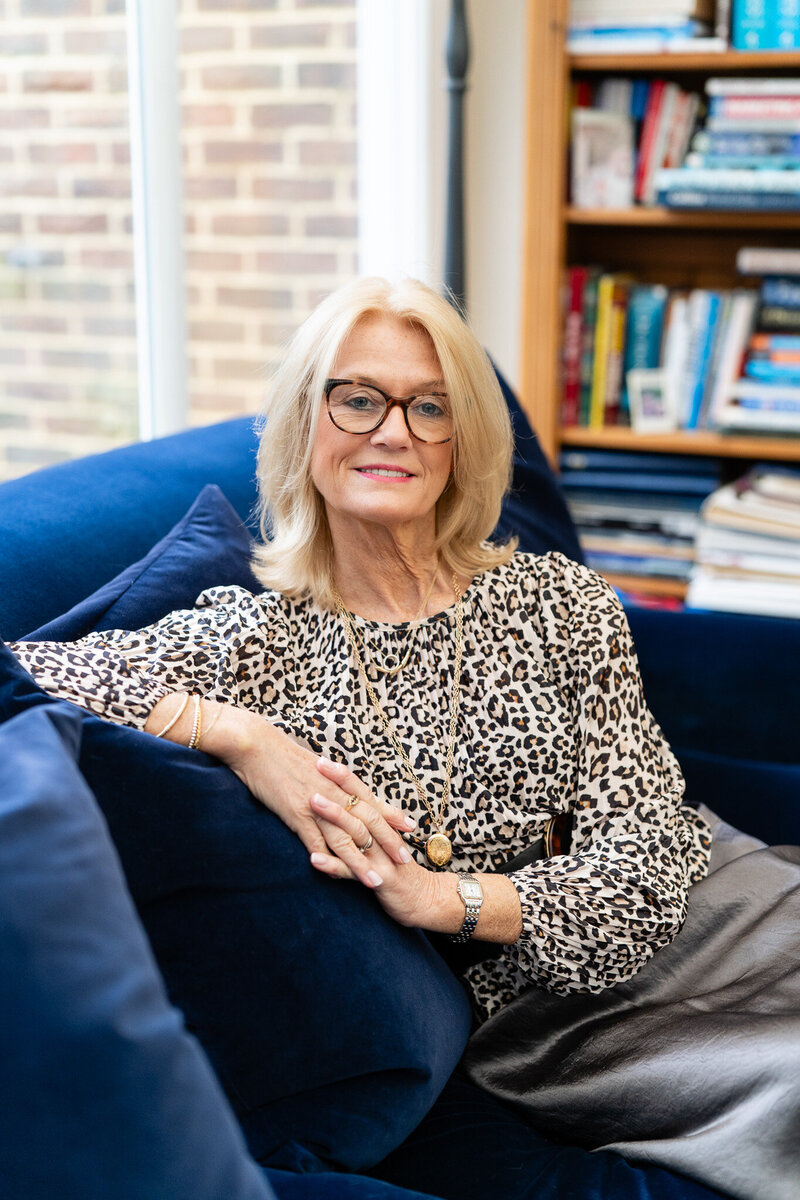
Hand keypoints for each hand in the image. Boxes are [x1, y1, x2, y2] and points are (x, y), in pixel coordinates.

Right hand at [209, 704, 413, 871]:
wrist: (257, 745)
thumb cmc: (283, 754)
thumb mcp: (315, 765)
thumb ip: (333, 780)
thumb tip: (346, 790)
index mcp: (339, 780)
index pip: (372, 803)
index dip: (392, 818)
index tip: (411, 831)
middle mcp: (333, 793)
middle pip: (366, 823)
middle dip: (387, 844)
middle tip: (404, 863)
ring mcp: (316, 805)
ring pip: (344, 839)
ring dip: (361, 863)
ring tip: (376, 881)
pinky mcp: (296, 814)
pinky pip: (314, 842)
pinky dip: (325, 861)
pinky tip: (334, 877)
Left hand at [309, 757, 441, 926]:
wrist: (424, 899)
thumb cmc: (396, 867)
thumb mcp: (383, 841)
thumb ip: (367, 823)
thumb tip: (347, 804)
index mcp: (380, 824)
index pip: (361, 793)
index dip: (344, 776)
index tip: (322, 759)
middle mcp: (381, 835)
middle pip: (358, 804)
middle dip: (336, 786)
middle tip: (313, 766)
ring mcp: (380, 856)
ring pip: (355, 832)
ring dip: (333, 816)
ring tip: (310, 801)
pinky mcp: (378, 879)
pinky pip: (351, 871)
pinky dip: (332, 865)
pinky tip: (312, 859)